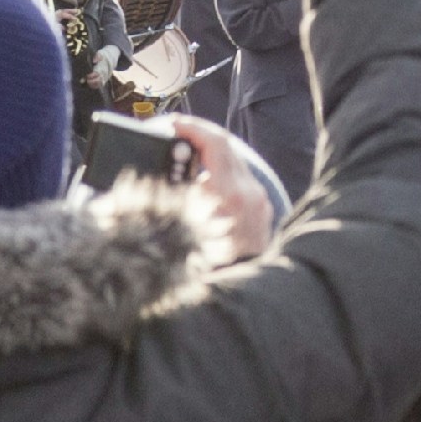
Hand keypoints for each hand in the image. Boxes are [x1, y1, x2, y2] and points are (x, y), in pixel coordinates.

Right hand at [164, 114, 285, 258]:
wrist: (247, 299)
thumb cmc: (211, 271)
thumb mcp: (184, 233)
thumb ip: (175, 199)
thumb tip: (157, 176)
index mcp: (230, 198)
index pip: (216, 145)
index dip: (193, 128)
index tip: (173, 122)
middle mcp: (250, 196)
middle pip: (226, 149)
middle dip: (198, 138)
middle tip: (174, 134)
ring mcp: (260, 203)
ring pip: (234, 165)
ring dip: (209, 158)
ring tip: (183, 160)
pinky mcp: (263, 212)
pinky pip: (241, 183)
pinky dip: (221, 177)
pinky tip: (203, 184)